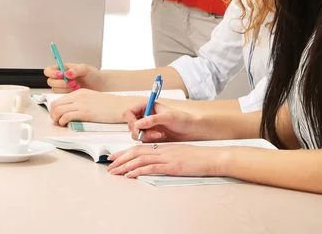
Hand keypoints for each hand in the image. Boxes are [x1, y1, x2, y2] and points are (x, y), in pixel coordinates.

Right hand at [44, 63, 103, 92]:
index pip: (49, 70)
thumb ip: (76, 69)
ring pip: (54, 90)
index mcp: (63, 68)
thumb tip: (66, 73)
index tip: (61, 75)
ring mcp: (63, 87)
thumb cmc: (93, 75)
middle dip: (60, 83)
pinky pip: (60, 97)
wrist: (100, 85)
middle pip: (50, 81)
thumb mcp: (86, 69)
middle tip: (72, 82)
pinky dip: (67, 94)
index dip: (52, 73)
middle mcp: (61, 78)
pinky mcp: (66, 95)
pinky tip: (76, 91)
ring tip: (76, 86)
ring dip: (65, 89)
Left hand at [49, 89, 132, 125]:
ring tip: (61, 124)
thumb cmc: (109, 105)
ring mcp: (80, 104)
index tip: (57, 117)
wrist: (120, 106)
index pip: (59, 99)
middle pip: (55, 104)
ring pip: (58, 110)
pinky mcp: (84, 112)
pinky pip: (65, 117)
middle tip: (57, 122)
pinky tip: (67, 125)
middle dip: (52, 115)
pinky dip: (62, 122)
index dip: (55, 110)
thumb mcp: (92, 99)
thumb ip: (81, 102)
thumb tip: (71, 112)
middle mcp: (78, 96)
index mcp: (80, 92)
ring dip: (56, 119)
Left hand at [108, 143, 225, 178]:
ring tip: (114, 171)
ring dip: (125, 165)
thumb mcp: (180, 155)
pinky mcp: (171, 166)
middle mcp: (163, 150)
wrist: (211, 157)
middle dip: (121, 158)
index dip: (126, 152)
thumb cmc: (198, 158)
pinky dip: (138, 170)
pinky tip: (130, 174)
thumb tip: (157, 163)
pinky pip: (151, 167)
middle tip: (110, 164)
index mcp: (164, 147)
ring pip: (141, 159)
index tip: (116, 157)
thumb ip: (167, 157)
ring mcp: (167, 157)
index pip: (141, 147)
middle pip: (137, 152)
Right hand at [124, 101, 202, 142]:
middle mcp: (145, 116)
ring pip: (136, 135)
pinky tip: (160, 138)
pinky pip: (142, 141)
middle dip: (140, 131)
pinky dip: (149, 141)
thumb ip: (152, 120)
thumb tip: (138, 124)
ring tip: (160, 135)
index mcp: (147, 107)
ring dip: (146, 137)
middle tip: (153, 133)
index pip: (130, 112)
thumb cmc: (183, 119)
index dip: (131, 120)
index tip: (137, 127)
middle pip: (131, 125)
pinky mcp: (151, 137)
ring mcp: (147, 127)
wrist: (191, 131)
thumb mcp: (168, 117)